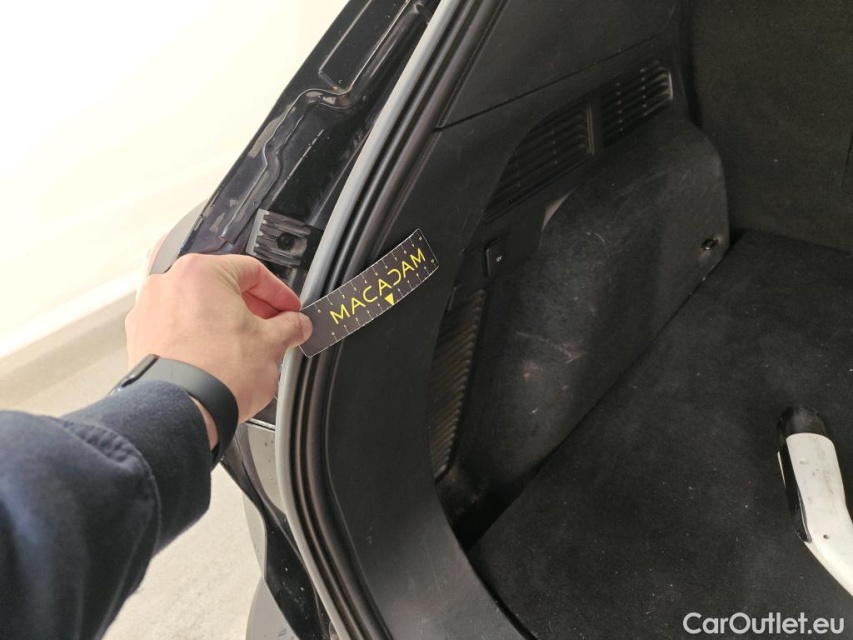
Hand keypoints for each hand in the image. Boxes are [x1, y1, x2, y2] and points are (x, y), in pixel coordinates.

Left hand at [125, 254, 311, 446]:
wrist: (180, 412)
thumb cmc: (216, 374)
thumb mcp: (271, 344)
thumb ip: (290, 326)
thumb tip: (296, 325)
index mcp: (201, 272)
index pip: (253, 271)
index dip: (280, 293)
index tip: (290, 310)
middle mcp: (169, 283)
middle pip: (223, 287)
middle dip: (253, 308)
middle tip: (274, 328)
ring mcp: (149, 310)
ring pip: (199, 307)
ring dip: (226, 322)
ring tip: (246, 347)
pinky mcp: (140, 337)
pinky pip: (178, 328)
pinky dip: (200, 338)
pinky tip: (218, 359)